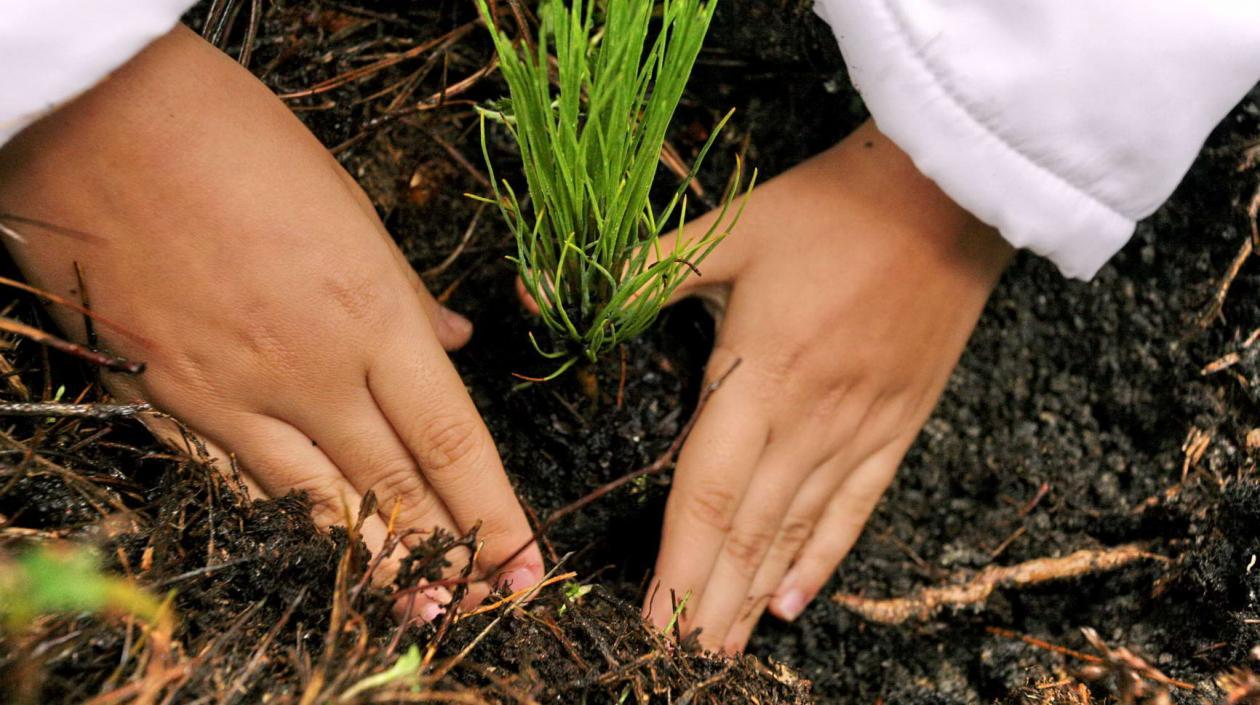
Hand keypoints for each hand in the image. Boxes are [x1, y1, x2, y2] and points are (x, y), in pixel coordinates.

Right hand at [0, 26, 542, 614]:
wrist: (98, 120)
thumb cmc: (235, 141)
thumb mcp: (347, 204)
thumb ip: (402, 292)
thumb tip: (449, 342)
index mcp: (370, 315)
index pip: (452, 442)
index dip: (495, 515)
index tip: (526, 564)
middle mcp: (310, 372)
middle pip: (393, 489)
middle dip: (445, 557)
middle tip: (480, 607)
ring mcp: (230, 395)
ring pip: (315, 504)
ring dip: (371, 562)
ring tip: (413, 609)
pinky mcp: (162, 401)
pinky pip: (233, 480)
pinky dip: (279, 519)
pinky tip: (307, 546)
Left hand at [644, 120, 1012, 650]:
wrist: (949, 195)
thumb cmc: (831, 208)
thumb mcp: (730, 228)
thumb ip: (641, 273)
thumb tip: (543, 289)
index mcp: (759, 373)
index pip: (707, 491)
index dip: (678, 563)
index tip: (653, 620)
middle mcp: (809, 417)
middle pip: (748, 530)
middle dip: (708, 601)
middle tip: (678, 660)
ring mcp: (860, 428)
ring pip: (797, 532)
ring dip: (753, 595)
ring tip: (722, 651)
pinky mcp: (898, 425)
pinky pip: (856, 507)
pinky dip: (822, 560)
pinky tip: (793, 603)